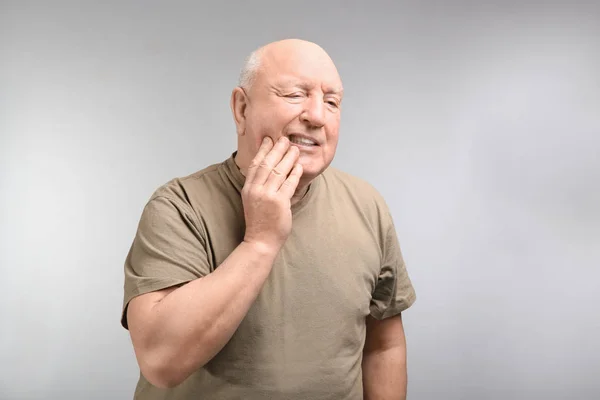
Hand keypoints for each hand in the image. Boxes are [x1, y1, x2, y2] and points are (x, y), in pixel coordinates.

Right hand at [241, 136, 302, 252]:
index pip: (255, 164)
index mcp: (248, 189)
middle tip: (285, 139)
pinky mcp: (279, 203)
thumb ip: (259, 186)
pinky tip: (299, 167)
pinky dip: (295, 174)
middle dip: (277, 149)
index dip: (262, 150)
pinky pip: (289, 184)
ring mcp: (268, 196)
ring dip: (288, 158)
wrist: (260, 241)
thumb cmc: (260, 222)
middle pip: (267, 164)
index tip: (269, 140)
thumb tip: (268, 170)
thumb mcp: (253, 200)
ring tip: (295, 149)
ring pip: (279, 171)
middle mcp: (256, 190)